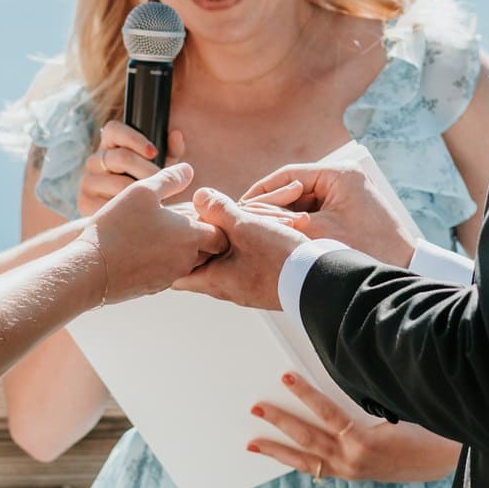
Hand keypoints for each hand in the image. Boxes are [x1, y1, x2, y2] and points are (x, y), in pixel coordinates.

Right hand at [76, 122, 186, 216]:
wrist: (127, 222)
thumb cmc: (146, 187)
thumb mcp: (160, 167)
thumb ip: (170, 151)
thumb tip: (176, 135)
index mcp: (109, 145)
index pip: (114, 129)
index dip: (134, 138)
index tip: (154, 153)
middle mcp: (94, 160)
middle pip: (121, 158)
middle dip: (147, 171)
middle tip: (165, 186)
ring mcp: (87, 181)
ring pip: (118, 183)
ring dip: (141, 194)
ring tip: (157, 202)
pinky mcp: (84, 202)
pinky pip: (110, 205)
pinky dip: (128, 211)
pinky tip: (141, 215)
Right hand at [82, 162, 226, 303]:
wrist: (90, 269)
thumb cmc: (118, 226)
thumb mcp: (143, 191)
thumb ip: (170, 178)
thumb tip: (189, 170)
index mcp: (191, 236)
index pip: (222, 234)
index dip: (214, 222)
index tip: (197, 212)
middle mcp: (187, 261)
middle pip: (209, 251)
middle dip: (202, 237)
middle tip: (181, 221)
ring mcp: (171, 277)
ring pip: (190, 263)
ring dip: (182, 249)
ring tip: (161, 233)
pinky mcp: (154, 288)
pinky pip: (170, 273)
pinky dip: (164, 262)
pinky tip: (144, 249)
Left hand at [173, 187, 308, 309]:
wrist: (319, 280)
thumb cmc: (280, 257)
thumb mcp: (244, 226)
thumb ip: (218, 210)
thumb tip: (197, 197)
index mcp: (214, 280)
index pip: (177, 276)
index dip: (171, 255)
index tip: (169, 237)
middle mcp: (227, 290)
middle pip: (201, 267)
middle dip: (198, 245)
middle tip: (196, 225)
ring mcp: (246, 290)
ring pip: (225, 264)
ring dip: (225, 245)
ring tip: (227, 224)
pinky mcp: (264, 285)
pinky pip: (245, 266)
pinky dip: (244, 249)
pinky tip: (254, 234)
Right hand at [241, 161, 420, 267]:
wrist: (405, 269)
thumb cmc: (366, 251)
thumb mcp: (318, 235)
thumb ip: (284, 221)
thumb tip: (250, 216)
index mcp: (339, 173)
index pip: (288, 175)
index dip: (260, 191)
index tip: (239, 207)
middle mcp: (345, 177)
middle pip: (295, 187)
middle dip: (271, 206)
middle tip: (245, 221)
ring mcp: (349, 193)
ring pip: (304, 201)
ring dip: (285, 217)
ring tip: (261, 233)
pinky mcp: (351, 209)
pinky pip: (317, 212)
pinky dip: (301, 225)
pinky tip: (284, 240)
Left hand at [248, 371, 460, 482]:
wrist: (446, 460)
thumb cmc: (427, 429)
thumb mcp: (400, 408)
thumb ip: (371, 397)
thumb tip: (347, 374)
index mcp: (364, 441)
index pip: (326, 412)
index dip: (305, 394)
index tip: (285, 377)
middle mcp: (352, 459)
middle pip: (307, 438)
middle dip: (279, 422)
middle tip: (255, 407)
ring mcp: (351, 471)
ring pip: (306, 461)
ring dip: (278, 450)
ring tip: (253, 443)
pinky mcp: (353, 475)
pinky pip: (319, 468)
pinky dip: (299, 461)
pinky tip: (282, 455)